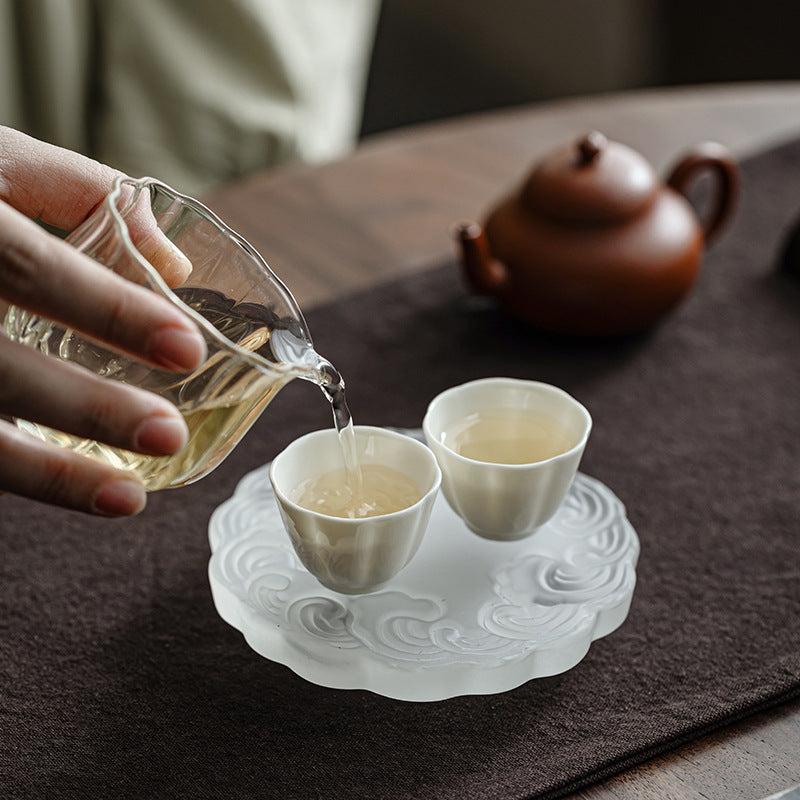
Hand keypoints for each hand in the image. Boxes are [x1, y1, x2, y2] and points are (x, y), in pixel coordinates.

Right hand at [0, 126, 206, 515]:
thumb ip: (83, 194)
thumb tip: (176, 265)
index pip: (29, 270)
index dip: (110, 310)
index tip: (187, 349)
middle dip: (86, 408)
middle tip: (168, 433)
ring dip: (48, 475)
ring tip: (127, 498)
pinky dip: (16, 477)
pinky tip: (70, 488)